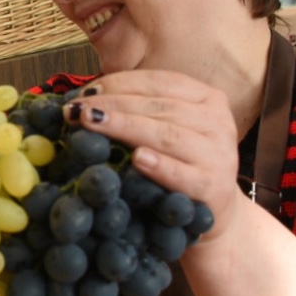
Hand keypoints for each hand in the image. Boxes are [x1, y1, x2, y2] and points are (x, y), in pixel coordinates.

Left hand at [62, 70, 247, 241]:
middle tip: (76, 110)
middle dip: (112, 106)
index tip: (85, 91)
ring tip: (93, 124)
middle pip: (158, 107)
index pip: (158, 82)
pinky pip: (184, 174)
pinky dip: (160, 166)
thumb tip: (85, 98)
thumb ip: (137, 109)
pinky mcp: (214, 187)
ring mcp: (219, 154)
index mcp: (206, 97)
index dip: (119, 84)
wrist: (213, 212)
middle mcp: (217, 121)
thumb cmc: (180, 163)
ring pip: (167, 135)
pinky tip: (137, 159)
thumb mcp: (166, 128)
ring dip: (126, 127)